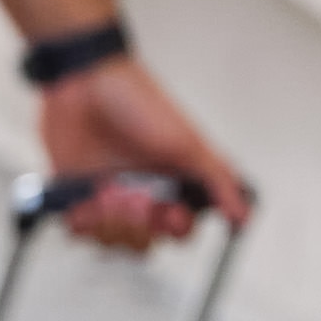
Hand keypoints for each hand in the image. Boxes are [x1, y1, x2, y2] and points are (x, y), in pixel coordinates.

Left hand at [34, 54, 251, 251]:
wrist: (85, 80)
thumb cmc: (138, 102)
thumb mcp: (188, 142)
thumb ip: (218, 181)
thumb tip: (244, 213)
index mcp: (172, 184)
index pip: (181, 228)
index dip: (175, 228)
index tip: (169, 213)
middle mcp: (143, 193)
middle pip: (146, 240)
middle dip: (140, 226)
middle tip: (134, 200)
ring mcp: (109, 195)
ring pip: (113, 239)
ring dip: (110, 223)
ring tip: (107, 194)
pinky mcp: (76, 193)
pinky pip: (79, 230)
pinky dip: (82, 223)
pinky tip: (87, 200)